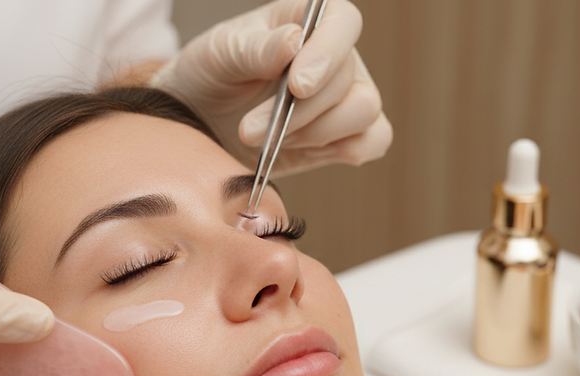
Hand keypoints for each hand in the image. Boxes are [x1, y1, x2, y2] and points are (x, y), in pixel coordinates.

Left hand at [150, 0, 391, 175]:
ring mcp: (348, 94)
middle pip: (349, 81)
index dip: (327, 54)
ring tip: (268, 140)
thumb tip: (294, 42)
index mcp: (311, 19)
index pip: (343, 23)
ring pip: (363, 113)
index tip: (296, 86)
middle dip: (298, 114)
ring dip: (313, 134)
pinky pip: (374, 141)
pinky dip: (338, 152)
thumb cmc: (214, 74)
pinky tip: (297, 149)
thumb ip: (256, 49)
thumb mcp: (222, 54)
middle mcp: (338, 55)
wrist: (204, 118)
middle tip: (250, 130)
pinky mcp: (348, 133)